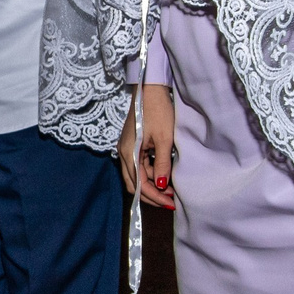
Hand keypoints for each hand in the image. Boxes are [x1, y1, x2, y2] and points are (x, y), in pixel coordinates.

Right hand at [116, 83, 176, 209]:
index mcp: (129, 153)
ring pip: (136, 176)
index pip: (140, 184)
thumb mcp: (165, 139)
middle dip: (151, 195)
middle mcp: (123, 153)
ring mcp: (126, 149)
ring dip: (151, 185)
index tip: (170, 203)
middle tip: (169, 201)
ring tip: (170, 189)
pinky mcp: (131, 144)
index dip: (155, 196)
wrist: (150, 90)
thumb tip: (163, 186)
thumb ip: (162, 164)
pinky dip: (149, 173)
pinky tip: (163, 174)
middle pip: (134, 184)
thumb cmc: (158, 111)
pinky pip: (137, 166)